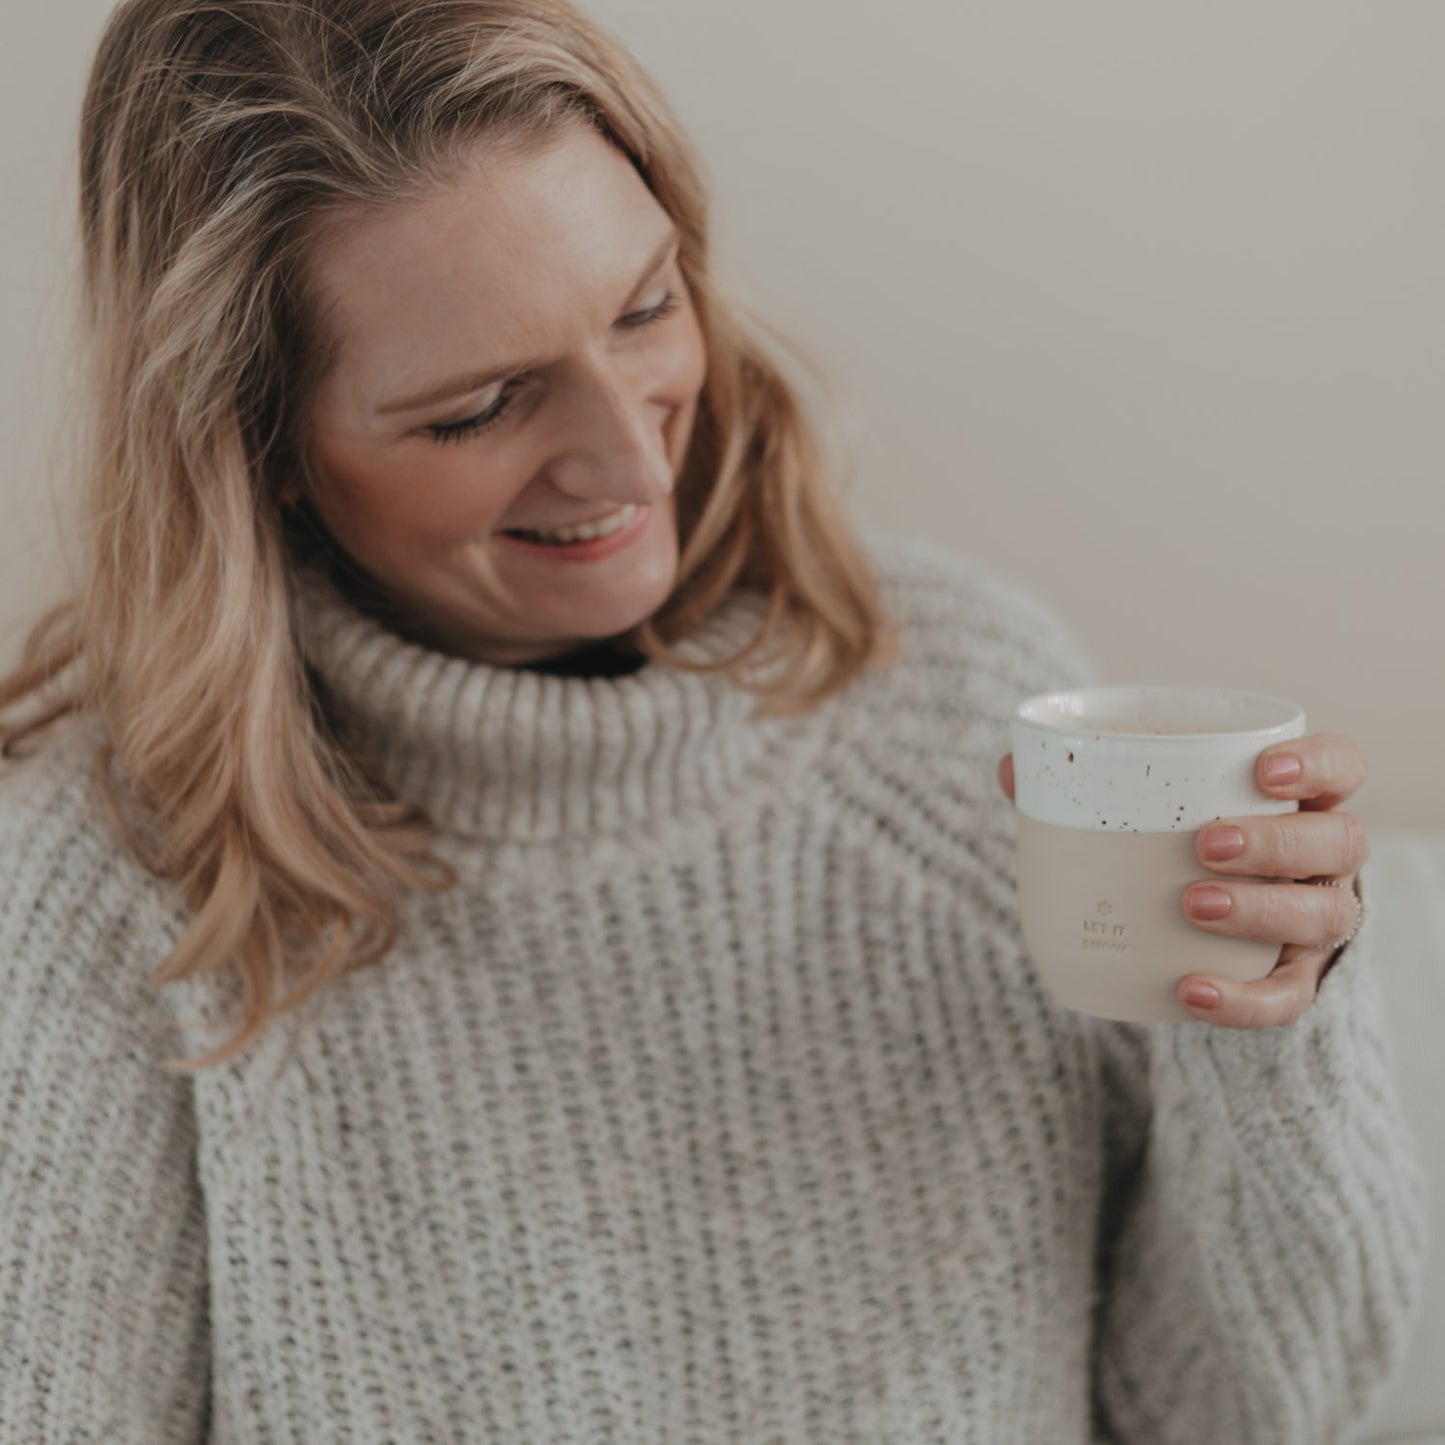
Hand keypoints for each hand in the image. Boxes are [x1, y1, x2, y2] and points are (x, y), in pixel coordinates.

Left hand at [996, 735, 1368, 1029]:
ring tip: (1191, 906)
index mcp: (1297, 799)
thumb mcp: (1145, 808)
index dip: (1316, 765)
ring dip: (1261, 910)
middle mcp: (1323, 858)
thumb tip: (1013, 769)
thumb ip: (1086, 783)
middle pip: (1339, 841)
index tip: (1262, 771)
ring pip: (1323, 915)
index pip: (1341, 767)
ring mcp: (1317, 918)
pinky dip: (1243, 999)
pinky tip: (1190, 992)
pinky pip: (1288, 997)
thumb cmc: (1174, 843)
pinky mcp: (1297, 979)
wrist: (1198, 927)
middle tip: (1204, 845)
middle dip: (1276, 842)